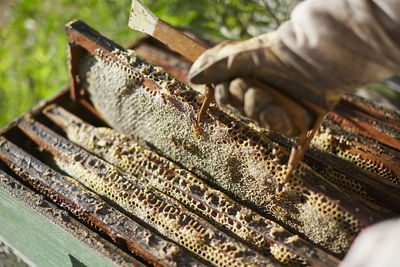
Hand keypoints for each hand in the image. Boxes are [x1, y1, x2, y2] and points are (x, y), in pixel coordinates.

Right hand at [188, 33, 325, 136]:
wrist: (316, 58)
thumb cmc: (279, 52)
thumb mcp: (242, 57)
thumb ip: (216, 67)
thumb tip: (192, 77)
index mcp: (250, 77)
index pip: (227, 95)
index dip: (224, 95)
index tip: (227, 87)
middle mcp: (264, 92)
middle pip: (240, 109)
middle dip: (241, 99)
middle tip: (248, 86)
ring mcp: (280, 105)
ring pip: (257, 119)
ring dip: (256, 107)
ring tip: (264, 94)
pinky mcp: (296, 117)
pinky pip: (278, 128)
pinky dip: (276, 119)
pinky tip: (279, 108)